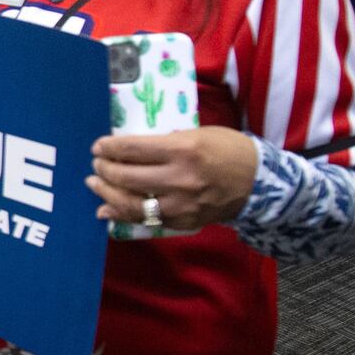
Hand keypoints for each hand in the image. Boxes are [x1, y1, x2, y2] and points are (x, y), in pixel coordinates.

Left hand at [86, 126, 257, 230]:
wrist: (259, 182)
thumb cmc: (227, 150)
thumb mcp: (197, 134)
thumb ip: (165, 142)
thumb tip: (130, 148)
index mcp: (182, 149)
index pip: (133, 149)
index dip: (109, 148)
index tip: (98, 147)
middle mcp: (179, 178)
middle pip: (127, 177)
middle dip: (104, 169)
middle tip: (96, 164)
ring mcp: (181, 204)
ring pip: (131, 203)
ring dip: (106, 194)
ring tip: (95, 184)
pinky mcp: (183, 221)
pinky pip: (146, 220)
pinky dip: (122, 215)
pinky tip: (107, 210)